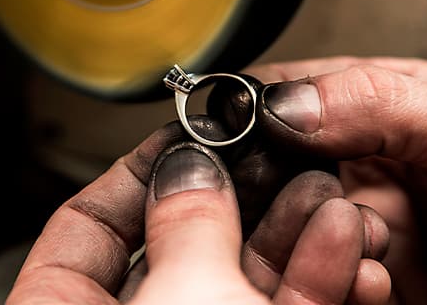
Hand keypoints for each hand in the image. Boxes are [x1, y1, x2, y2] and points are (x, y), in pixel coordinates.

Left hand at [6, 121, 390, 303]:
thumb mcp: (183, 298)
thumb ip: (184, 225)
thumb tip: (186, 167)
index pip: (82, 227)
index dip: (130, 172)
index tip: (177, 137)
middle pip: (178, 241)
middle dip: (236, 194)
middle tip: (267, 154)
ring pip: (244, 276)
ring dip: (292, 229)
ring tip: (325, 189)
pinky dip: (319, 277)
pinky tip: (344, 242)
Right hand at [243, 56, 426, 303]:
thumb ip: (380, 104)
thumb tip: (285, 104)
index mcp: (390, 107)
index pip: (298, 98)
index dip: (258, 112)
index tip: (231, 132)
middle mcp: (378, 165)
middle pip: (288, 171)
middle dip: (279, 190)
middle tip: (295, 200)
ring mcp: (383, 226)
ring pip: (306, 231)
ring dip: (315, 241)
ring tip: (357, 241)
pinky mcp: (392, 282)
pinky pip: (339, 282)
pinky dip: (342, 283)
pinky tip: (373, 279)